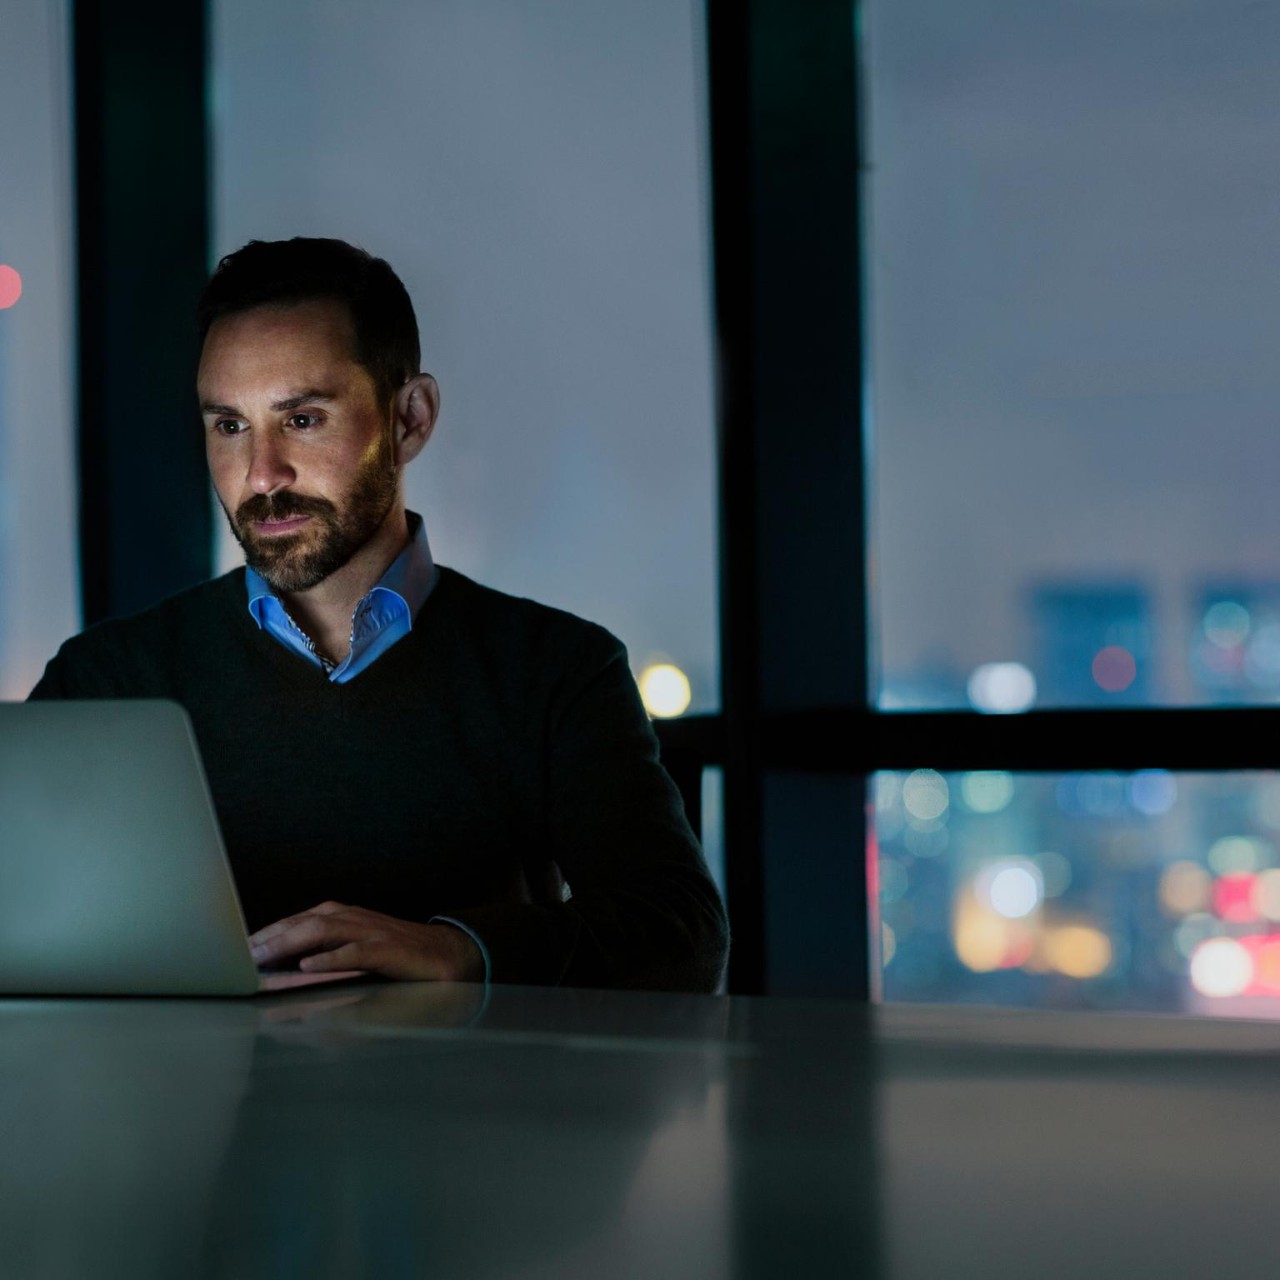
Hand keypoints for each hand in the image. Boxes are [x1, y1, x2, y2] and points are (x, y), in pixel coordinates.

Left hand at [249, 902, 485, 981]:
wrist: (445, 954)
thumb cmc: (395, 954)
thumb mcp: (353, 949)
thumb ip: (321, 953)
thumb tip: (280, 968)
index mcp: (340, 915)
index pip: (294, 921)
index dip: (263, 934)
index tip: (232, 951)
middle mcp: (351, 918)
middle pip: (302, 922)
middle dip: (268, 937)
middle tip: (237, 956)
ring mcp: (370, 931)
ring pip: (323, 931)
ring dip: (289, 943)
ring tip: (261, 958)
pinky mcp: (388, 949)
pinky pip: (356, 951)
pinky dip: (331, 958)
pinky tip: (309, 966)